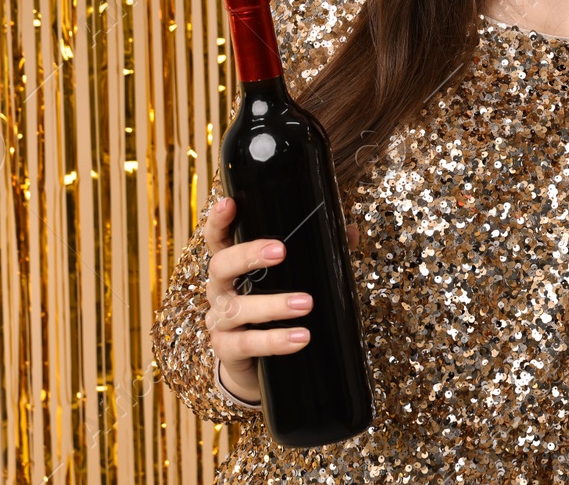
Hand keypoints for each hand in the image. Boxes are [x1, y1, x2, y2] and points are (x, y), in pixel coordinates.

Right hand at [203, 195, 360, 402]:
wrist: (257, 367)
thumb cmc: (273, 311)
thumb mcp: (293, 280)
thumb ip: (317, 254)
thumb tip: (350, 232)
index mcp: (232, 266)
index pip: (218, 238)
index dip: (219, 220)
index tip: (229, 202)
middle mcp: (219, 289)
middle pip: (220, 266)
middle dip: (248, 255)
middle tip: (281, 251)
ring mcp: (218, 320)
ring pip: (236, 308)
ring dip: (273, 304)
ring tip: (306, 303)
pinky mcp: (226, 349)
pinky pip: (245, 343)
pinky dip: (274, 340)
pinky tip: (299, 337)